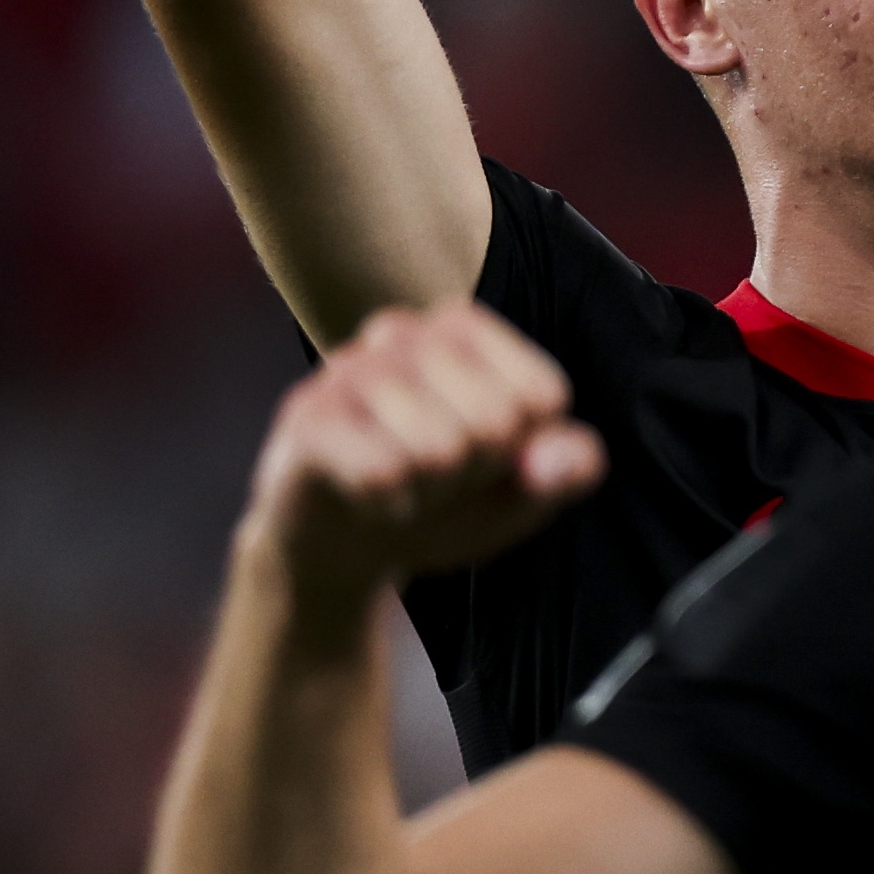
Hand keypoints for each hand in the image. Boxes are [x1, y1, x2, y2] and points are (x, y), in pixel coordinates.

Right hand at [243, 299, 605, 615]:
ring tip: (401, 483)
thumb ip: (565, 469)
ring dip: (428, 494)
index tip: (486, 455)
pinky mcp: (308, 419)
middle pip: (494, 422)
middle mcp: (404, 331)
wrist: (336, 544)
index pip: (542, 395)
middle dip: (475, 474)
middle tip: (435, 476)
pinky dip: (388, 506)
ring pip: (439, 450)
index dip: (523, 451)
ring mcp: (348, 370)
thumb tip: (555, 459)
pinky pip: (383, 473)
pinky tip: (367, 497)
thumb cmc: (441, 500)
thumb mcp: (519, 491)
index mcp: (464, 328)